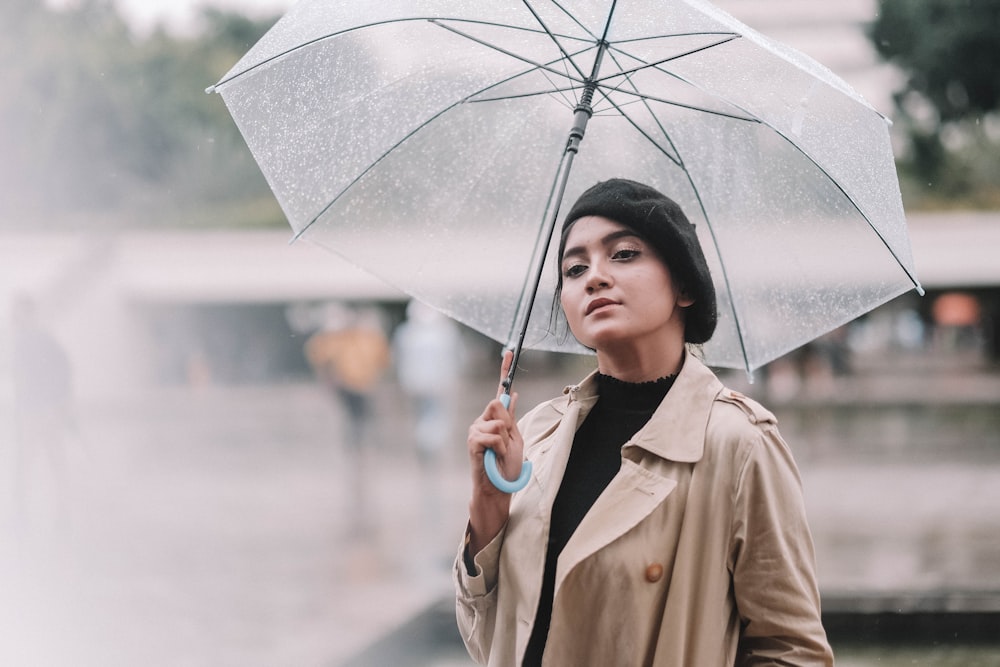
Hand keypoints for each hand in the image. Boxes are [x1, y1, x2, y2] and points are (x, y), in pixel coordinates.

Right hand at [466, 350, 523, 552]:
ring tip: (500, 454)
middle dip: (507, 423)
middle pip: (496, 403)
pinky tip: (494, 457)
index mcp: (494, 419)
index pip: (498, 391)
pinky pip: (492, 435)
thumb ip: (510, 417)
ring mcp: (475, 431)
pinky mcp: (472, 442)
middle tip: (506, 444)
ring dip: (505, 441)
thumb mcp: (515, 438)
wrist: (498, 488)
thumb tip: (511, 393)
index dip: (504, 371)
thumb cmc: (507, 466)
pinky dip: (499, 448)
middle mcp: (481, 421)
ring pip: (497, 422)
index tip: (508, 352)